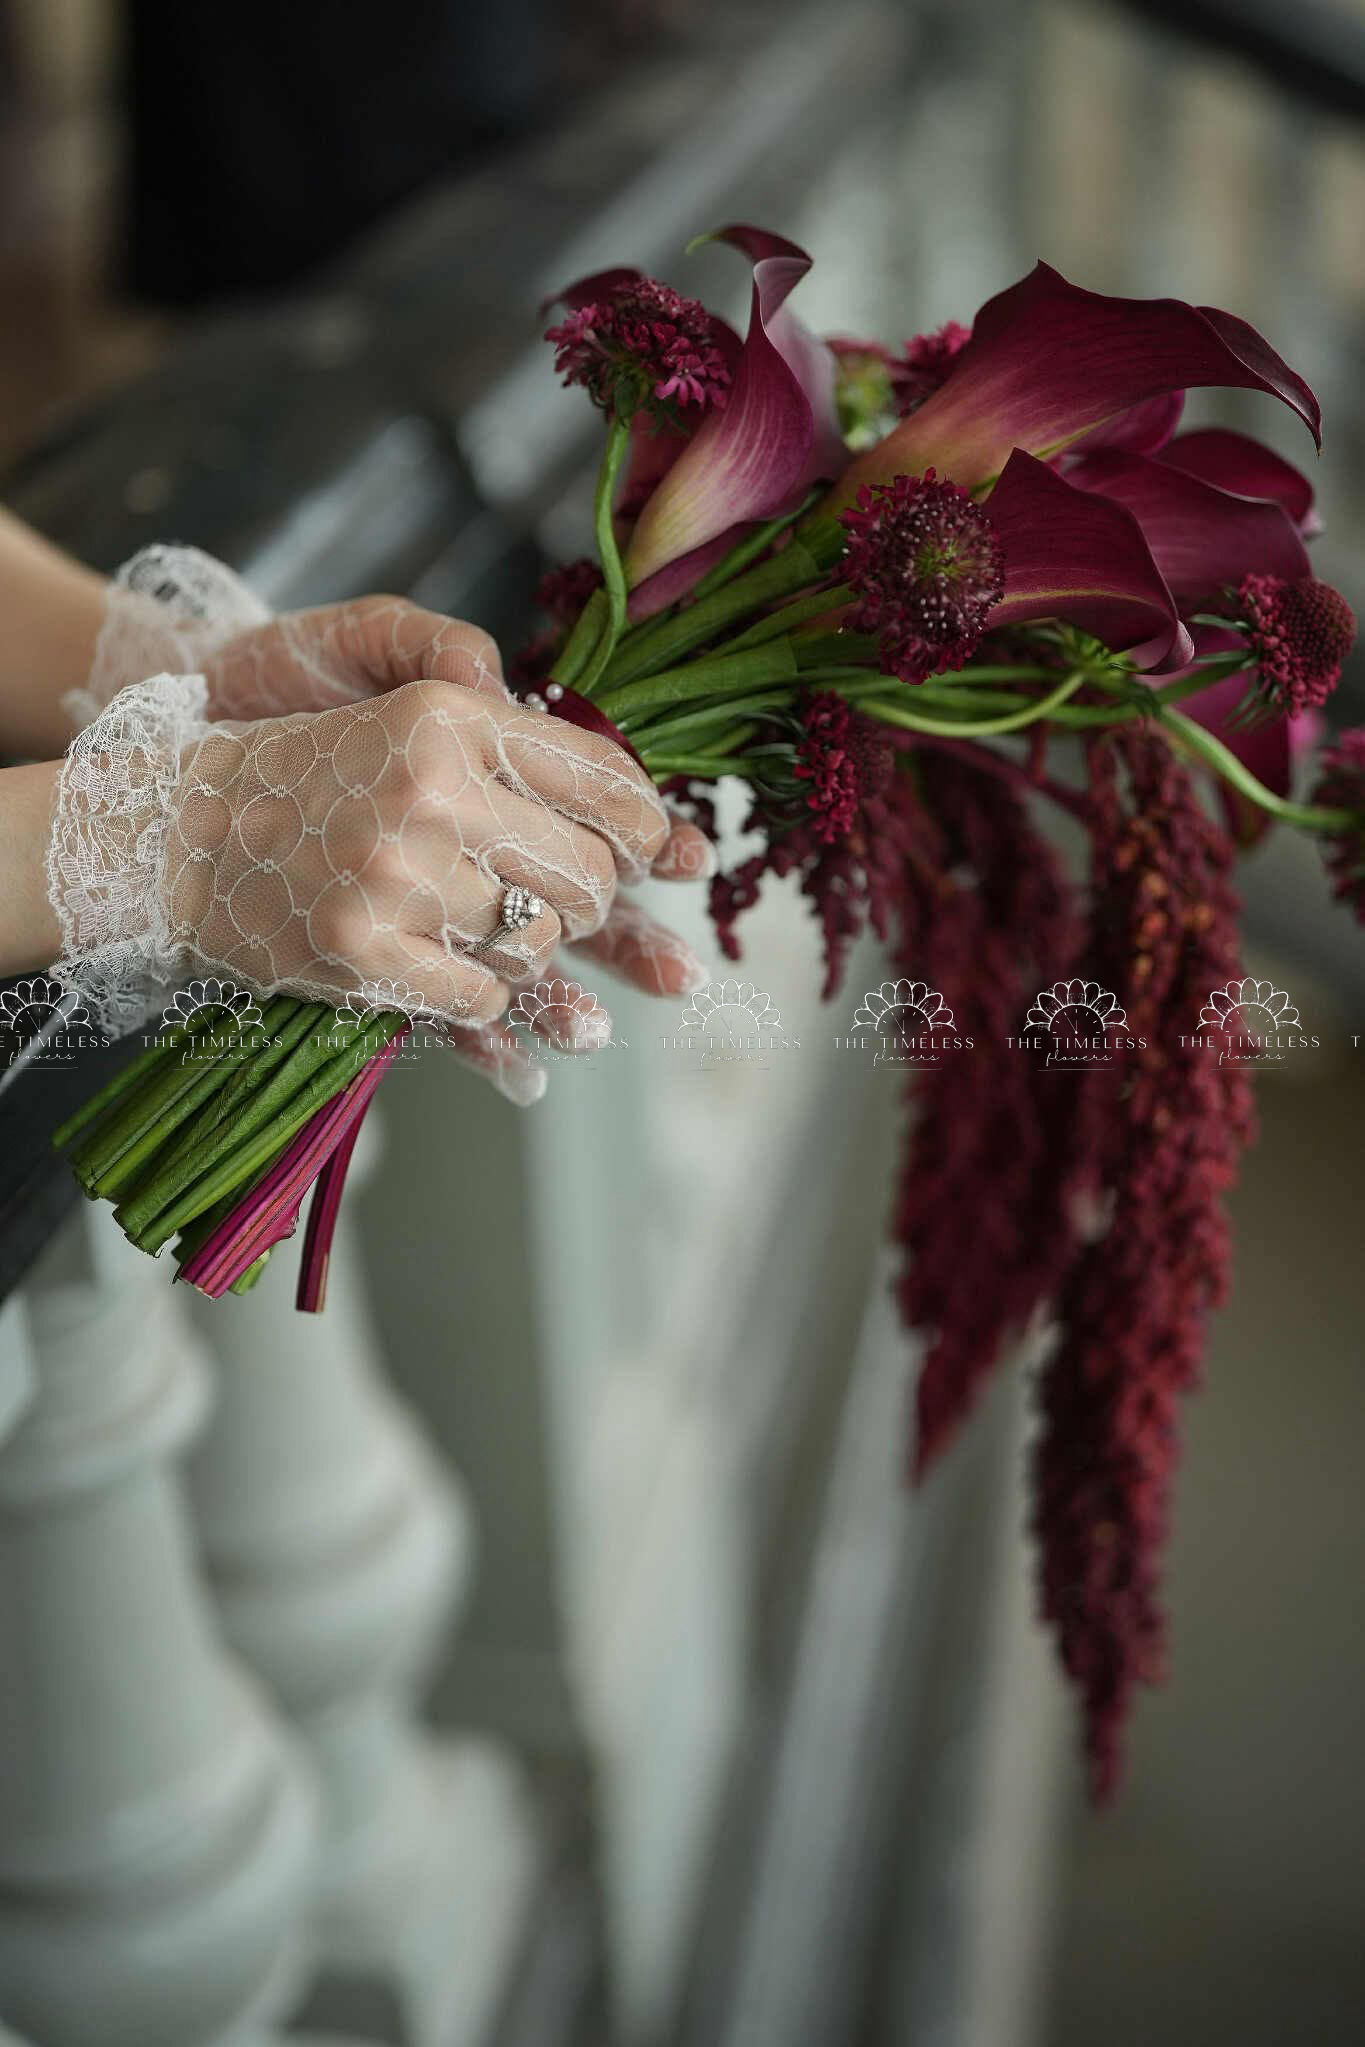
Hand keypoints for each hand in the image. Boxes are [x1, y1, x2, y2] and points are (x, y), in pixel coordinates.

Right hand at [164, 676, 705, 1024]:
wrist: (178, 830)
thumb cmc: (309, 773)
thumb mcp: (412, 715)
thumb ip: (528, 744)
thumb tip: (656, 825)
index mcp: (453, 718)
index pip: (607, 782)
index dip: (649, 831)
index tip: (651, 854)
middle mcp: (435, 790)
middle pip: (591, 876)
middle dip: (593, 902)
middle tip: (563, 901)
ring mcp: (398, 876)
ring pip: (541, 942)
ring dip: (530, 951)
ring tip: (485, 927)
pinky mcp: (365, 951)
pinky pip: (484, 994)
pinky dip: (483, 996)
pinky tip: (454, 972)